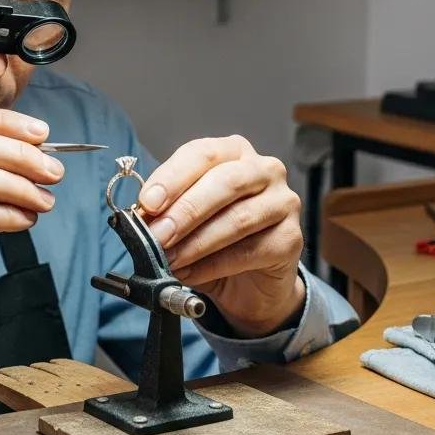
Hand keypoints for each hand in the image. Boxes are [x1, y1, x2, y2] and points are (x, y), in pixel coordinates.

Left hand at [138, 136, 304, 337]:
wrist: (251, 282)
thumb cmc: (216, 239)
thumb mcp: (186, 220)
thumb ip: (168, 212)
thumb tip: (142, 217)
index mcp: (234, 152)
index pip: (202, 154)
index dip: (172, 178)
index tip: (147, 203)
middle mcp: (264, 169)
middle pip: (224, 183)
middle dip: (185, 211)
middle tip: (157, 235)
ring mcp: (283, 202)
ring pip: (238, 218)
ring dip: (197, 242)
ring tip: (169, 259)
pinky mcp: (291, 238)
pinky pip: (249, 251)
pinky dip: (213, 265)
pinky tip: (190, 273)